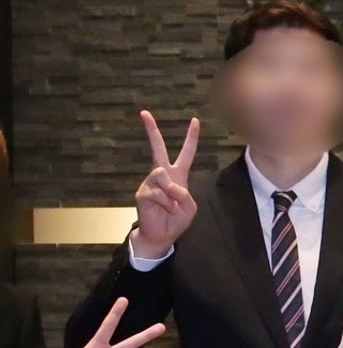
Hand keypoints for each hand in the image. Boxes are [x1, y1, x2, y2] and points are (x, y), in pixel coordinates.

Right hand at [134, 110, 199, 259]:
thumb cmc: (176, 219)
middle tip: (144, 113)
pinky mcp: (142, 193)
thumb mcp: (189, 207)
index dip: (191, 138)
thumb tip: (170, 185)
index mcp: (178, 176)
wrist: (162, 234)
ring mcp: (150, 183)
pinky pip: (157, 192)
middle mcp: (162, 175)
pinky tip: (165, 209)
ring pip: (161, 175)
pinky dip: (166, 203)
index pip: (186, 153)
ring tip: (172, 205)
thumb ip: (184, 194)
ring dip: (171, 193)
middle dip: (152, 131)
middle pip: (158, 149)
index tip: (195, 121)